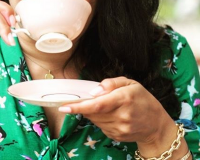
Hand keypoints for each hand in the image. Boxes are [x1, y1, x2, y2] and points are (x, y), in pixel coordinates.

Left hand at [59, 77, 173, 144]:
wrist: (157, 125)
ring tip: (101, 105)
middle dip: (83, 106)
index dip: (79, 106)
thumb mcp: (130, 83)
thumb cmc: (143, 99)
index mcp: (124, 99)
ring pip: (95, 120)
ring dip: (91, 112)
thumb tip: (94, 91)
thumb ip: (111, 83)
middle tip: (80, 99)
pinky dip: (99, 118)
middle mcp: (122, 116)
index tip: (64, 106)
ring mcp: (119, 129)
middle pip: (93, 112)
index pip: (98, 104)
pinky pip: (100, 126)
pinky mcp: (117, 137)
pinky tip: (109, 114)